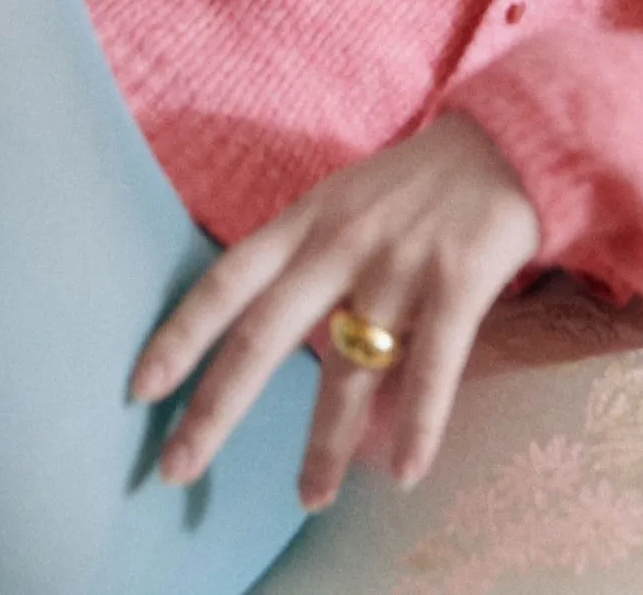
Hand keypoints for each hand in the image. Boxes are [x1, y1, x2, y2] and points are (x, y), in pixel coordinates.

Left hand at [128, 111, 540, 509]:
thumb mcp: (340, 203)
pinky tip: (405, 473)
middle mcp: (340, 241)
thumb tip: (256, 341)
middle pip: (264, 333)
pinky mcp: (457, 279)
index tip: (139, 389)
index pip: (226, 280)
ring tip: (308, 498)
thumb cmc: (412, 186)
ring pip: (346, 366)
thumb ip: (301, 261)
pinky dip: (418, 422)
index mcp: (305, 221)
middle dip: (216, 407)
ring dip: (324, 442)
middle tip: (178, 469)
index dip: (179, 334)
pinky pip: (431, 364)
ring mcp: (398, 262)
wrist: (504, 144)